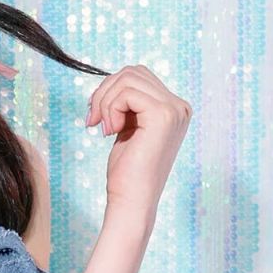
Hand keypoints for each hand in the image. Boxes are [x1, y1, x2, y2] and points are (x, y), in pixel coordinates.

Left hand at [85, 63, 191, 227]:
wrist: (132, 200)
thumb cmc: (126, 171)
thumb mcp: (127, 129)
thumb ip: (127, 105)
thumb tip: (112, 80)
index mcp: (173, 108)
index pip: (138, 76)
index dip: (110, 91)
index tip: (96, 118)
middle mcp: (179, 107)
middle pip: (132, 72)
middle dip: (104, 92)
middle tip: (93, 121)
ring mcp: (174, 110)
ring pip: (128, 78)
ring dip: (105, 102)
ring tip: (103, 129)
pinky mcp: (163, 115)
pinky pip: (126, 93)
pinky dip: (110, 109)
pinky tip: (111, 132)